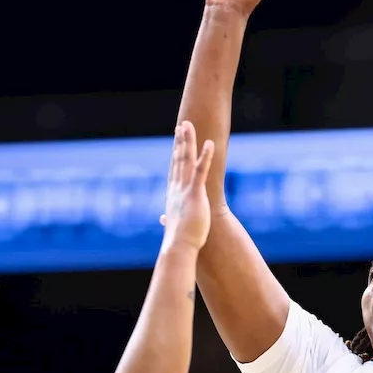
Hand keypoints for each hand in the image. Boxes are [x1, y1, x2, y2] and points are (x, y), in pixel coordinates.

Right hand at [159, 121, 215, 251]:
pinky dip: (205, 156)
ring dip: (188, 141)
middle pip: (178, 160)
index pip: (174, 169)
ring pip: (186, 160)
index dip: (175, 154)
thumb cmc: (178, 240)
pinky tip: (209, 143)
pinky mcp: (195, 193)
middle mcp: (176, 188)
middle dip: (180, 141)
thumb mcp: (173, 225)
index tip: (176, 141)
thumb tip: (163, 219)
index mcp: (173, 194)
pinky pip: (201, 170)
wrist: (178, 247)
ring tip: (188, 126)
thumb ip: (168, 219)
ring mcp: (185, 189)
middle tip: (181, 126)